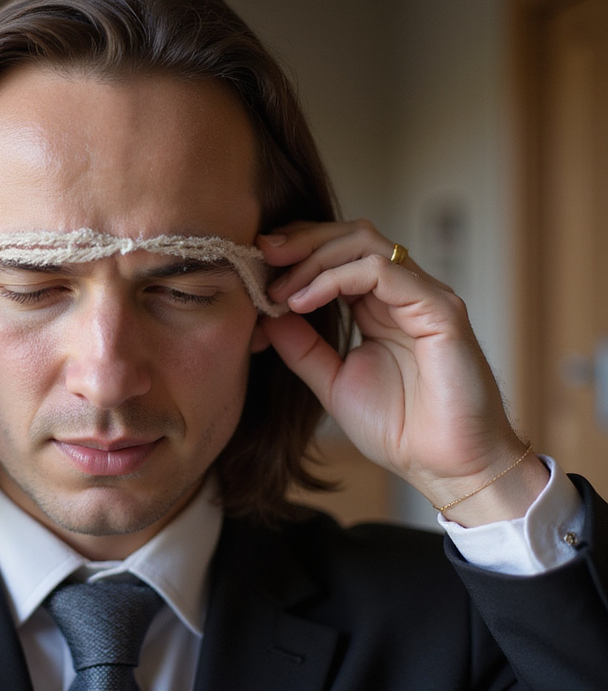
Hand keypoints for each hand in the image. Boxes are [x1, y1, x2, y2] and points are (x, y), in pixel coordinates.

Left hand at [260, 220, 547, 525]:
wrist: (444, 467)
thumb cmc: (399, 429)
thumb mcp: (332, 382)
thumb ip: (301, 347)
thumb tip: (266, 314)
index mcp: (380, 306)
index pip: (339, 253)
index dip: (297, 250)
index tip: (257, 264)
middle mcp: (404, 293)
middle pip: (351, 236)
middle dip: (301, 240)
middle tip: (261, 256)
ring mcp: (424, 297)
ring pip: (365, 243)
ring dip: (313, 257)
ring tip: (280, 287)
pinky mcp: (439, 309)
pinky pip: (381, 271)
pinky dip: (335, 278)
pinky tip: (303, 301)